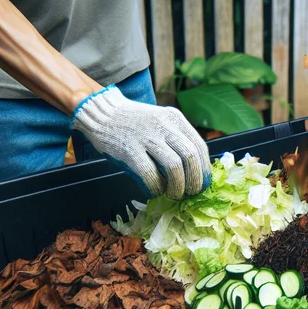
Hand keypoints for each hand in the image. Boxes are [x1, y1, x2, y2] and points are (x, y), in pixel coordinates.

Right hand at [73, 86, 210, 198]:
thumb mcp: (161, 123)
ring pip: (174, 166)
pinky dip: (155, 187)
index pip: (199, 146)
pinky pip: (150, 173)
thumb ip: (176, 139)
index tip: (202, 183)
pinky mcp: (130, 149)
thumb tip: (194, 171)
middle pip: (190, 157)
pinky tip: (154, 191)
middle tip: (191, 193)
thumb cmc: (134, 123)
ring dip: (178, 186)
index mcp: (175, 119)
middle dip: (194, 180)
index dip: (204, 169)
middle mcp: (164, 125)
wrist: (103, 113)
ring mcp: (146, 137)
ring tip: (174, 194)